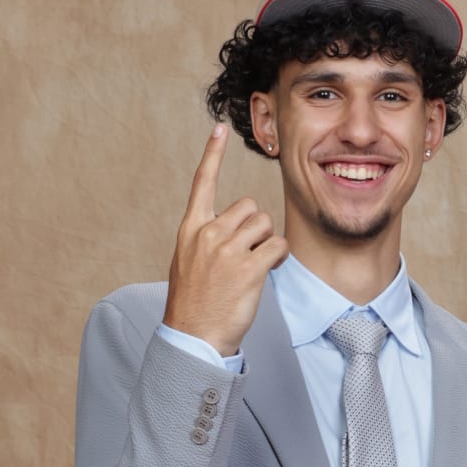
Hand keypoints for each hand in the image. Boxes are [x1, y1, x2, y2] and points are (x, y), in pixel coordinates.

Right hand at [162, 122, 287, 355]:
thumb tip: (229, 227)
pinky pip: (277, 247)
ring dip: (267, 243)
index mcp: (191, 229)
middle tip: (249, 253)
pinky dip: (278, 258)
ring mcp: (227, 250)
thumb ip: (206, 239)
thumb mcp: (188, 262)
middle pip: (248, 206)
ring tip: (255, 267)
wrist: (194, 338)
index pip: (202, 182)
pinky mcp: (248, 268)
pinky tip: (266, 272)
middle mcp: (208, 233)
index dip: (213, 154)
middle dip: (255, 227)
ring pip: (264, 224)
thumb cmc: (194, 304)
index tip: (220, 128)